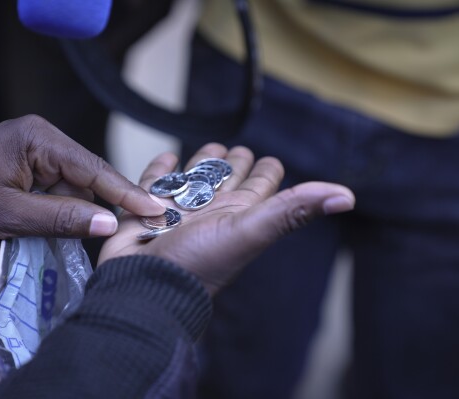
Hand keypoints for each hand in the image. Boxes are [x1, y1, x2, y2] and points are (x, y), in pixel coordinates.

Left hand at [0, 115, 164, 243]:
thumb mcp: (8, 214)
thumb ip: (61, 217)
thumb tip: (109, 223)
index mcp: (38, 139)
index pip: (93, 168)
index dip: (125, 192)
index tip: (155, 208)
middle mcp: (41, 139)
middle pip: (88, 175)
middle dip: (108, 201)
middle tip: (142, 221)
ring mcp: (34, 151)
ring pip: (75, 184)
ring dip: (86, 207)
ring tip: (109, 224)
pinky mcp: (27, 166)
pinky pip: (58, 188)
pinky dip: (67, 207)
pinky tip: (74, 222)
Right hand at [99, 143, 354, 295]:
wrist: (143, 286)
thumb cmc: (197, 263)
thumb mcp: (250, 231)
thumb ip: (291, 210)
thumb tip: (348, 197)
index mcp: (238, 214)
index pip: (260, 186)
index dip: (268, 171)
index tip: (271, 161)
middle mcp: (210, 210)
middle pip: (227, 179)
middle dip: (233, 161)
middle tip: (238, 149)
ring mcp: (177, 210)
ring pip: (193, 178)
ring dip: (201, 161)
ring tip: (209, 148)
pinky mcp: (144, 209)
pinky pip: (154, 183)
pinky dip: (160, 170)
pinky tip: (167, 158)